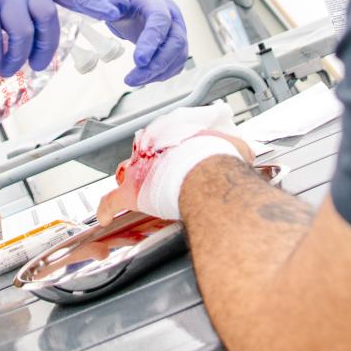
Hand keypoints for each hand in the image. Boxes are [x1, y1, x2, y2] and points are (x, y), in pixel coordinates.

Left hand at [95, 105, 251, 223]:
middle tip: (160, 172)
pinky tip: (105, 216)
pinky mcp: (131, 192)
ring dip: (131, 181)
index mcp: (175, 133)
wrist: (207, 172)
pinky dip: (107, 209)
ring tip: (136, 188)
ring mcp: (138, 169)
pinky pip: (111, 201)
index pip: (169, 137)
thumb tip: (244, 156)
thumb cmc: (219, 158)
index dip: (173, 149)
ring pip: (126, 173)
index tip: (180, 155)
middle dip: (150, 162)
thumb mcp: (234, 148)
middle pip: (145, 153)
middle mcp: (153, 147)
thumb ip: (234, 151)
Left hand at [96, 0, 188, 86]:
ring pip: (179, 56)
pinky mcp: (176, 44)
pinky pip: (176, 62)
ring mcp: (178, 30)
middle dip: (156, 64)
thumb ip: (109, 0)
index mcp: (157, 1)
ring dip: (158, 72)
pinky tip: (145, 78)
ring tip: (134, 80)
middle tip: (133, 78)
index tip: (138, 60)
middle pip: (175, 42)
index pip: (160, 21)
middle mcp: (173, 16)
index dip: (152, 41)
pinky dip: (163, 74)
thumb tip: (110, 13)